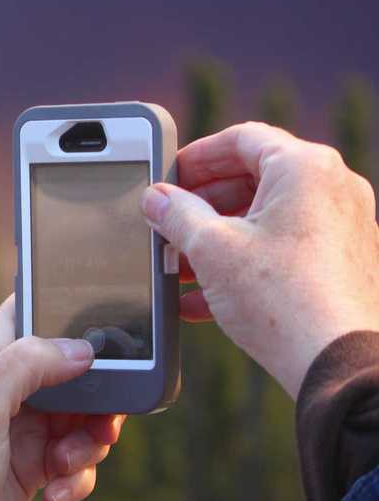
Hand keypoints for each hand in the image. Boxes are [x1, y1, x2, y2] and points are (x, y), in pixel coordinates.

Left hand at [0, 296, 125, 500]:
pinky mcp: (38, 461)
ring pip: (88, 416)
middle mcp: (12, 382)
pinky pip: (80, 459)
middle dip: (99, 399)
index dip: (70, 310)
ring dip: (88, 445)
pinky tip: (54, 496)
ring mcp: (29, 423)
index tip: (102, 334)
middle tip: (100, 425)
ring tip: (61, 466)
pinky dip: (78, 478)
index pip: (35, 308)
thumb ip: (28, 362)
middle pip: (80, 368)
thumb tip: (82, 348)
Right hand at [141, 122, 378, 397]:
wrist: (336, 361)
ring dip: (220, 237)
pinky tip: (207, 296)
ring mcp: (345, 226)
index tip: (169, 176)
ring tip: (183, 265)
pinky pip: (286, 248)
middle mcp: (334, 188)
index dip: (197, 156)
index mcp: (305, 167)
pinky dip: (246, 261)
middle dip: (204, 203)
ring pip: (268, 217)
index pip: (242, 139)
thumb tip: (155, 198)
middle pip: (255, 178)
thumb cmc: (281, 300)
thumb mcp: (209, 249)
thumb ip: (175, 214)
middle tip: (170, 221)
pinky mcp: (344, 263)